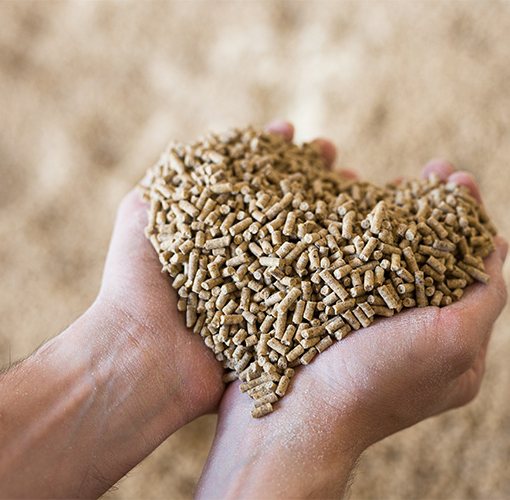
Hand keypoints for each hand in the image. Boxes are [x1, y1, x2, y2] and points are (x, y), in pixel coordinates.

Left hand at [83, 121, 341, 420]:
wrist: (142, 356)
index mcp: (215, 233)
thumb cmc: (135, 283)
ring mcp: (265, 296)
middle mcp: (244, 262)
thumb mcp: (144, 212)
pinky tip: (373, 254)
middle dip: (322, 190)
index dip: (283, 162)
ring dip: (342, 226)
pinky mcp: (281, 331)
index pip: (258, 187)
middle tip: (345, 172)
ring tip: (370, 201)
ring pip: (313, 253)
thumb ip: (176, 177)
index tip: (306, 141)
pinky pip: (319, 301)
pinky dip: (348, 278)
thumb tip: (221, 140)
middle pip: (293, 216)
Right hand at [196, 140, 509, 497]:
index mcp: (453, 347)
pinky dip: (341, 232)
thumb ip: (487, 296)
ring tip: (370, 178)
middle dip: (426, 208)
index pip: (472, 268)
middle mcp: (412, 336)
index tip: (455, 177)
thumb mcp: (453, 341)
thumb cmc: (373, 383)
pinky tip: (333, 201)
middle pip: (429, 256)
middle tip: (418, 172)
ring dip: (381, 212)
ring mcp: (365, 328)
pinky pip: (339, 265)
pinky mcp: (322, 319)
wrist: (288, 420)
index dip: (467, 218)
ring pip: (382, 256)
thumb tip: (498, 247)